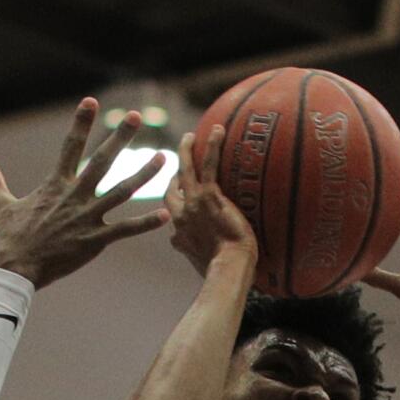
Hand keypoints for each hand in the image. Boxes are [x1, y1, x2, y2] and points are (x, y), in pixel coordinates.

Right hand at [0, 99, 168, 290]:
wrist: (11, 271)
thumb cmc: (4, 239)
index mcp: (53, 186)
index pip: (70, 147)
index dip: (80, 123)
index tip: (91, 102)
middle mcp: (74, 197)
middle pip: (102, 162)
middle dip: (119, 138)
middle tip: (135, 118)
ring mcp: (86, 218)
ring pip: (121, 191)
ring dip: (144, 175)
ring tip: (163, 159)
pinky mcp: (93, 241)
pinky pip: (124, 230)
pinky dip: (145, 224)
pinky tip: (166, 215)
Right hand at [169, 128, 256, 274]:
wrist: (228, 268)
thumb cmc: (223, 270)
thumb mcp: (200, 262)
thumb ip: (190, 250)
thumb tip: (181, 245)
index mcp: (179, 235)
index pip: (170, 212)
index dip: (173, 198)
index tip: (177, 189)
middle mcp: (180, 217)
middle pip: (171, 189)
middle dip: (173, 172)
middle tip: (178, 157)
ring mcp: (193, 204)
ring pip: (185, 170)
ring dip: (186, 150)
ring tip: (190, 135)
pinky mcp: (209, 196)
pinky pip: (209, 165)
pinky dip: (212, 146)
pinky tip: (217, 130)